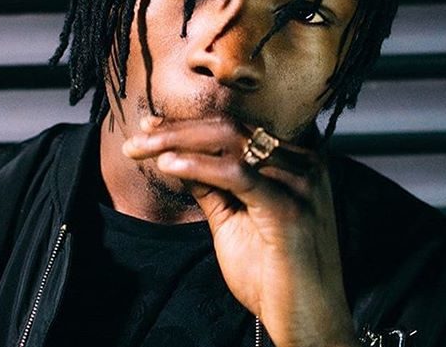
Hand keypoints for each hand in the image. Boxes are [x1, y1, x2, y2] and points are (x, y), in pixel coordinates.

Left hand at [123, 116, 358, 346]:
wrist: (309, 321)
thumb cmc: (272, 273)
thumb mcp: (232, 219)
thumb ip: (210, 186)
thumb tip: (175, 156)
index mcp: (293, 161)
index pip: (233, 128)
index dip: (188, 124)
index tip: (150, 127)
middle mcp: (301, 162)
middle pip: (229, 127)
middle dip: (176, 129)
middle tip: (137, 138)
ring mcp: (299, 181)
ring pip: (230, 141)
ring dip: (179, 141)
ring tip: (142, 149)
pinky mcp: (289, 206)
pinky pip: (236, 174)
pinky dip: (198, 165)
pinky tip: (168, 165)